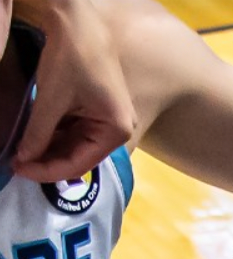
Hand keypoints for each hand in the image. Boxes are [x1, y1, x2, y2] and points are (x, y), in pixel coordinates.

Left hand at [13, 0, 135, 181]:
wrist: (77, 17)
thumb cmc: (71, 55)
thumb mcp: (50, 99)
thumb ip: (38, 134)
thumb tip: (23, 160)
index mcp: (116, 130)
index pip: (80, 163)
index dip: (48, 170)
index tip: (19, 169)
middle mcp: (117, 130)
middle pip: (79, 156)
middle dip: (48, 159)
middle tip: (17, 162)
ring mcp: (108, 119)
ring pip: (75, 144)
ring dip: (49, 148)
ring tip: (23, 150)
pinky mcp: (96, 109)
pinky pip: (75, 130)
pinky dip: (54, 134)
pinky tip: (35, 135)